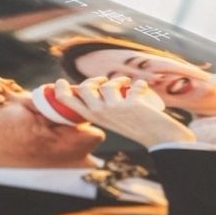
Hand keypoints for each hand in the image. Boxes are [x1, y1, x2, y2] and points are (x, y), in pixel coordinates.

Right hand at [54, 76, 194, 149]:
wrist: (156, 135)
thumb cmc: (134, 124)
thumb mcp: (112, 116)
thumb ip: (102, 103)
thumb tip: (97, 84)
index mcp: (93, 117)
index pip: (68, 102)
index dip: (61, 90)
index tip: (59, 81)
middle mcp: (100, 114)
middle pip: (85, 88)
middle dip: (94, 79)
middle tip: (104, 81)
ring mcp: (115, 109)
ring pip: (107, 84)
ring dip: (120, 80)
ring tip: (127, 83)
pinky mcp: (131, 105)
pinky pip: (134, 86)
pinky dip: (140, 85)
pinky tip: (143, 89)